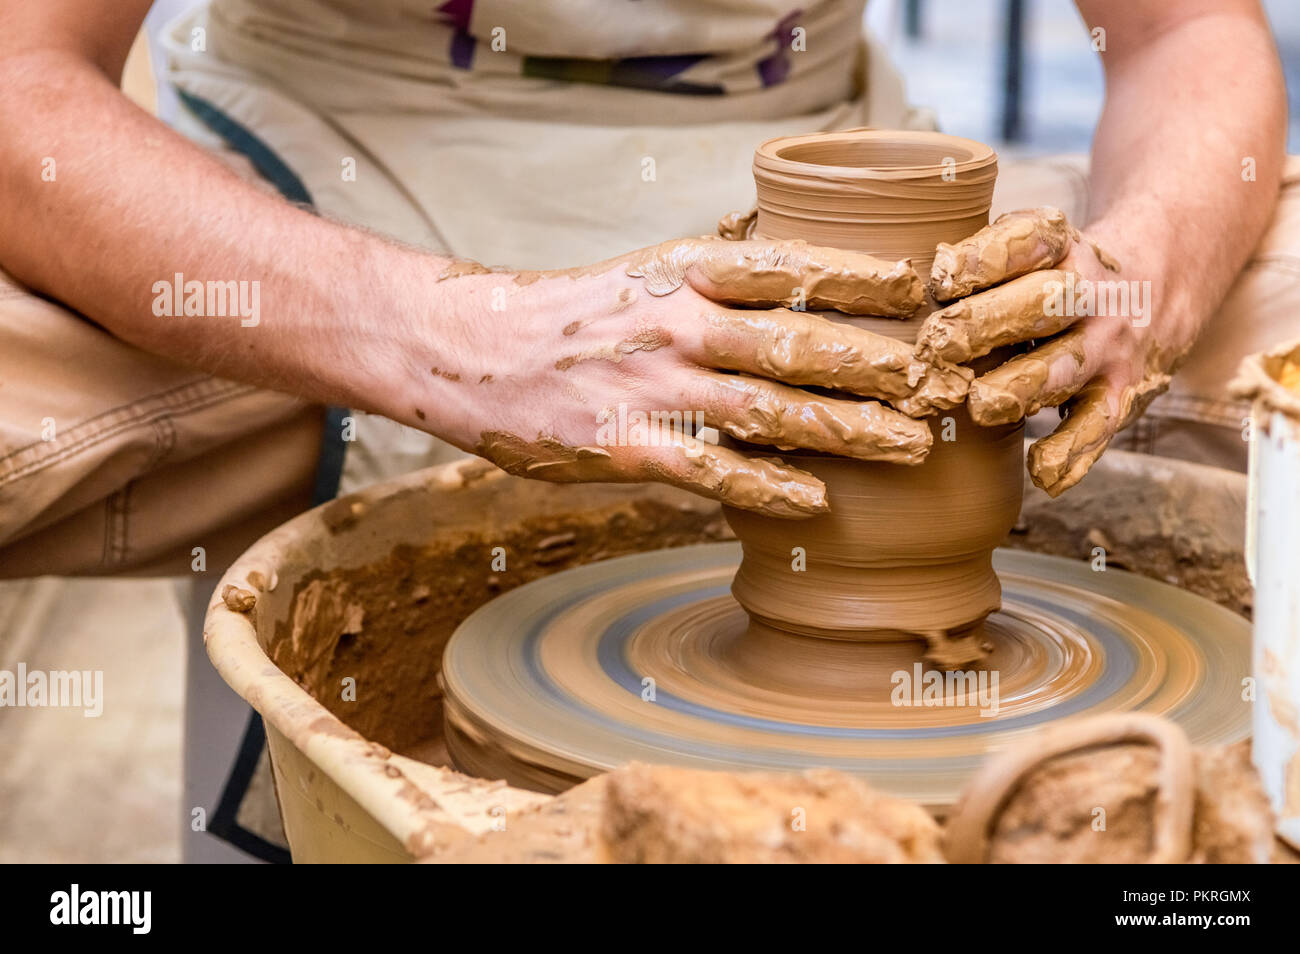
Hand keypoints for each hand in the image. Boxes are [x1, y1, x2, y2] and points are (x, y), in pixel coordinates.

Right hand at [437, 237, 971, 516]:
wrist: (472, 351)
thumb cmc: (571, 315)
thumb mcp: (643, 273)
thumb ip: (714, 274)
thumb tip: (787, 259)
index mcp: (685, 273)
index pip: (791, 266)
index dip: (865, 279)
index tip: (928, 289)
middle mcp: (678, 325)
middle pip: (798, 343)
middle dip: (881, 365)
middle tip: (945, 384)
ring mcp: (654, 388)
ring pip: (770, 410)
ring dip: (849, 430)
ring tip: (913, 446)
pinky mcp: (626, 448)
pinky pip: (712, 471)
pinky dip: (768, 487)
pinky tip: (818, 501)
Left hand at [914, 207, 1173, 496]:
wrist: (1160, 283)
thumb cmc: (1061, 271)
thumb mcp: (1036, 248)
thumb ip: (982, 264)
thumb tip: (908, 289)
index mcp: (1063, 248)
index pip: (1029, 243)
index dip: (984, 260)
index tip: (943, 279)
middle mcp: (1092, 295)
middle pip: (1045, 304)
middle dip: (987, 325)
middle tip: (937, 348)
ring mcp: (1110, 347)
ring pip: (1068, 366)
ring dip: (1020, 388)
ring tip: (979, 405)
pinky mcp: (1121, 394)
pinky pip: (1099, 426)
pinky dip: (1072, 454)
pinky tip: (1041, 473)